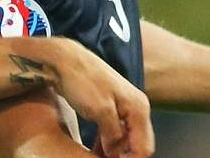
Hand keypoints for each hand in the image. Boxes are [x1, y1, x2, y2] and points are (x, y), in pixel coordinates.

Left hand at [49, 39, 153, 157]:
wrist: (65, 60)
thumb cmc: (82, 81)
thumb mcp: (100, 111)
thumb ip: (113, 134)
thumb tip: (116, 152)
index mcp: (138, 107)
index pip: (144, 146)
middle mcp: (135, 107)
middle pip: (138, 143)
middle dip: (125, 155)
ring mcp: (124, 106)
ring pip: (126, 138)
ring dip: (116, 151)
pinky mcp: (111, 107)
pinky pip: (116, 130)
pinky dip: (109, 141)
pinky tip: (98, 150)